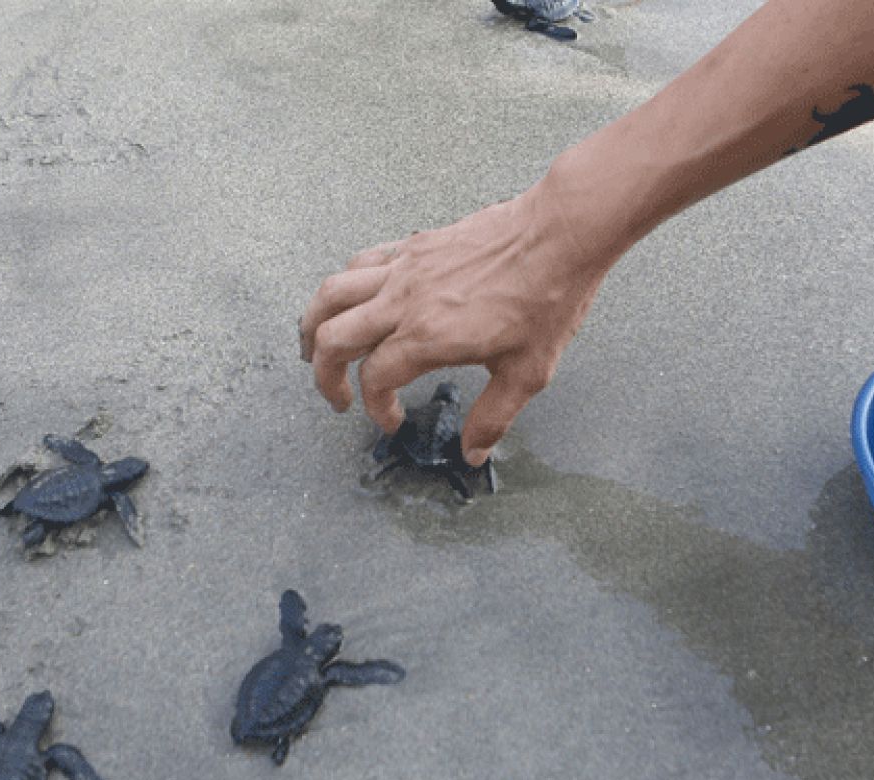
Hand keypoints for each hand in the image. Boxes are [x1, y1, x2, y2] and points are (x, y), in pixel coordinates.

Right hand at [300, 179, 612, 465]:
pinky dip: (345, 284)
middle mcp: (405, 300)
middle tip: (335, 397)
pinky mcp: (415, 245)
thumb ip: (494, 417)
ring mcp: (406, 268)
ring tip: (312, 347)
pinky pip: (361, 263)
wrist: (560, 234)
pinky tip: (352, 298)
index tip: (392, 420)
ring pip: (333, 293)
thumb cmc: (548, 297)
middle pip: (333, 337)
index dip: (376, 409)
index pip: (376, 380)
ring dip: (314, 323)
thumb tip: (472, 452)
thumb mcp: (527, 372)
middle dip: (323, 375)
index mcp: (428, 337)